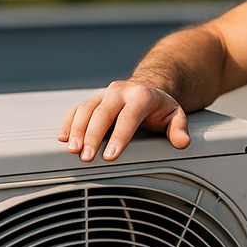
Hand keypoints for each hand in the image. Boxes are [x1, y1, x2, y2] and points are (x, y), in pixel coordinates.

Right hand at [58, 80, 190, 161]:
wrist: (147, 88)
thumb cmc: (159, 107)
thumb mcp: (175, 115)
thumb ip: (179, 128)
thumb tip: (183, 142)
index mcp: (142, 95)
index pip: (129, 116)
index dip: (119, 136)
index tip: (110, 156)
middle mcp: (120, 91)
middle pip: (103, 112)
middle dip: (93, 135)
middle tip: (87, 157)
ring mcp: (104, 95)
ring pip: (86, 109)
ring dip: (77, 130)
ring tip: (73, 150)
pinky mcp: (92, 100)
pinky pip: (76, 109)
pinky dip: (68, 123)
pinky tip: (63, 138)